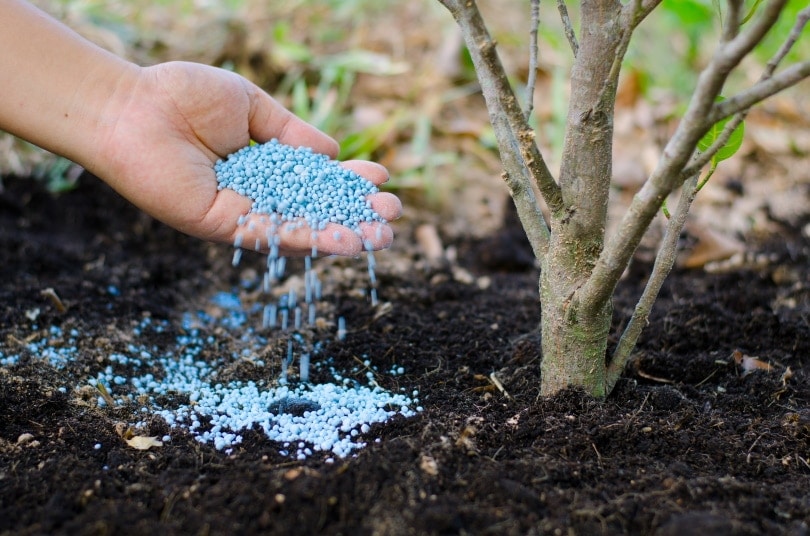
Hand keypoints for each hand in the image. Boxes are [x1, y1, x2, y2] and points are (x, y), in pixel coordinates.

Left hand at [96, 61, 400, 255]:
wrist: (131, 107)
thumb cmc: (184, 96)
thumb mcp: (253, 107)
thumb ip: (292, 132)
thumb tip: (332, 153)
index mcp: (264, 166)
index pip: (316, 181)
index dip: (349, 182)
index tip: (380, 178)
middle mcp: (256, 195)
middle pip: (314, 212)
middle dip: (355, 215)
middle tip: (391, 216)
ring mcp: (240, 213)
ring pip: (300, 231)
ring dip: (343, 235)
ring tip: (382, 236)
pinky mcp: (223, 226)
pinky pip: (273, 235)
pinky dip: (310, 239)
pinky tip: (344, 239)